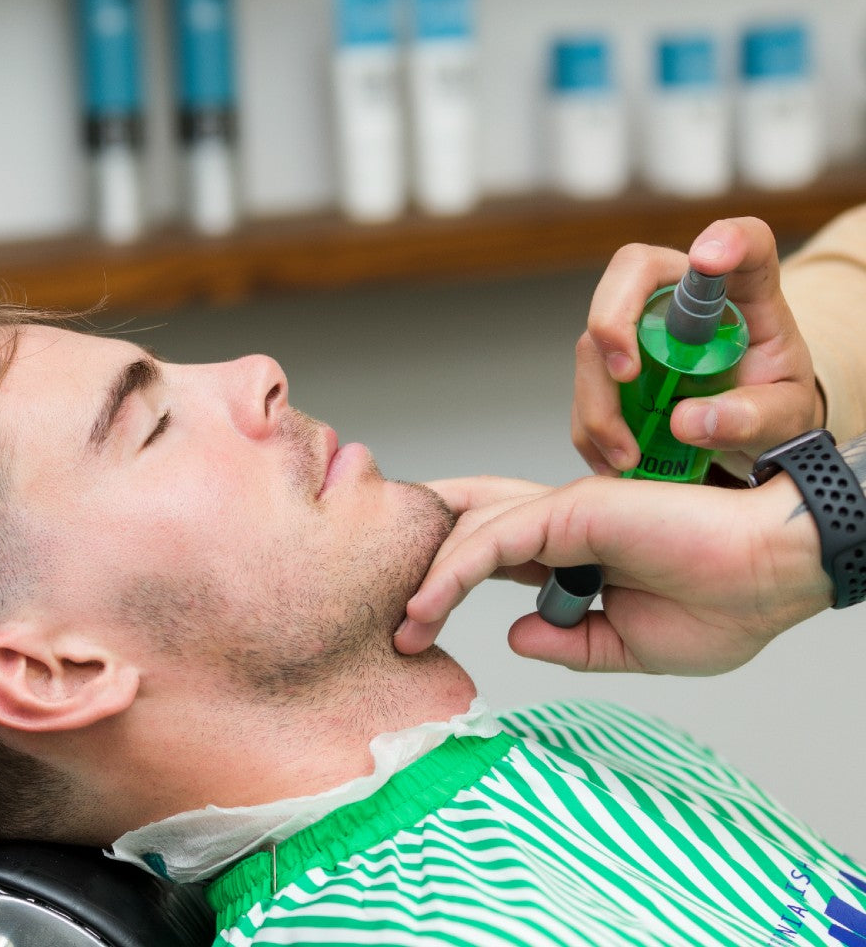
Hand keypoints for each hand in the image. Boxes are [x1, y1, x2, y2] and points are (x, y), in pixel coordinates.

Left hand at [396, 472, 829, 674]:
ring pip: (471, 534)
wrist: (772, 580)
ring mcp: (561, 512)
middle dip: (420, 560)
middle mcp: (557, 524)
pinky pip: (495, 541)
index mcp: (569, 552)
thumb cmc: (719, 608)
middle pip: (466, 528)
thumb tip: (514, 637)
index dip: (446, 583)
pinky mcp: (570, 510)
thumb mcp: (626, 645)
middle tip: (385, 607)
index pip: (489, 556)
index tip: (414, 630)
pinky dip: (455, 573)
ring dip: (429, 580)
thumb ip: (567, 641)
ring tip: (403, 627)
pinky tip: (427, 607)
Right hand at [574, 217, 822, 479]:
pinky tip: (612, 461)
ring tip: (626, 458)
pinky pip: (584, 385)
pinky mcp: (613, 360)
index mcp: (747, 291)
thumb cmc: (774, 404)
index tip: (709, 257)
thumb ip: (750, 417)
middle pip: (633, 273)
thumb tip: (686, 421)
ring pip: (595, 340)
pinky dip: (590, 428)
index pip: (745, 241)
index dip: (727, 239)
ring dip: (598, 401)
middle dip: (613, 320)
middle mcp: (684, 296)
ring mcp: (641, 324)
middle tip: (625, 375)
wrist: (749, 429)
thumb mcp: (784, 417)